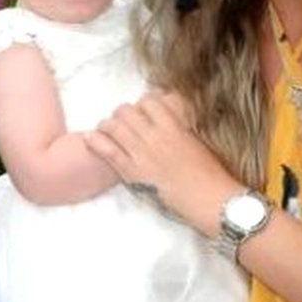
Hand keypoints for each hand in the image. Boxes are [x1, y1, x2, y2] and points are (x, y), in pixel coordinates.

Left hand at [85, 91, 243, 234]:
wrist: (211, 200)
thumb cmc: (211, 172)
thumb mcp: (197, 140)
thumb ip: (180, 124)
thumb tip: (169, 112)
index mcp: (174, 126)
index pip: (148, 102)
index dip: (142, 105)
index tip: (142, 112)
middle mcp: (156, 136)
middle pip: (127, 111)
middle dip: (122, 114)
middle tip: (124, 122)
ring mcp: (142, 154)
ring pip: (114, 127)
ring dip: (108, 125)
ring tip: (108, 129)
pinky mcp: (133, 173)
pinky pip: (108, 152)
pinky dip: (96, 142)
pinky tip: (90, 138)